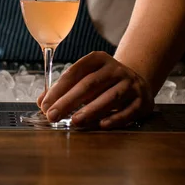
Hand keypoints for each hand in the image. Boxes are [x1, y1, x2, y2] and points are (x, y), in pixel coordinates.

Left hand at [38, 51, 153, 129]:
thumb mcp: (87, 77)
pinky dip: (114, 118)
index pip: (75, 71)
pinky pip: (127, 111)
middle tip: (52, 115)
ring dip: (90, 110)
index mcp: (98, 59)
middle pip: (89, 84)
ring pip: (109, 97)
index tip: (45, 104)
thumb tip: (42, 102)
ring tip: (74, 121)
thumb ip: (65, 88)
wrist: (139, 80)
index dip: (59, 88)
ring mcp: (130, 83)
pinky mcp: (142, 100)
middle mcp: (115, 69)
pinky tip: (101, 125)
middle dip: (68, 101)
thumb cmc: (105, 82)